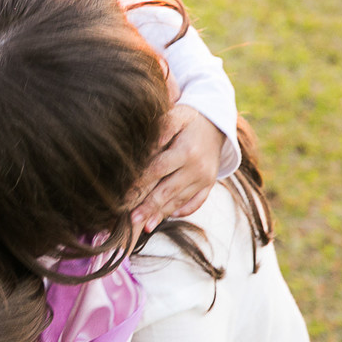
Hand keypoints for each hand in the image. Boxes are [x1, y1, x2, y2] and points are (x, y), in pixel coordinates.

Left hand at [129, 105, 224, 233]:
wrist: (217, 122)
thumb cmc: (188, 118)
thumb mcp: (176, 115)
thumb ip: (162, 128)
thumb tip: (148, 147)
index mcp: (186, 151)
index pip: (158, 170)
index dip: (141, 184)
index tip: (124, 196)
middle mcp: (197, 168)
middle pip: (168, 191)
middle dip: (148, 207)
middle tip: (131, 220)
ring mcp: (205, 179)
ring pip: (180, 200)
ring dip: (161, 214)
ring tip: (144, 226)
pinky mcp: (209, 184)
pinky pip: (196, 202)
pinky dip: (182, 211)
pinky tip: (165, 218)